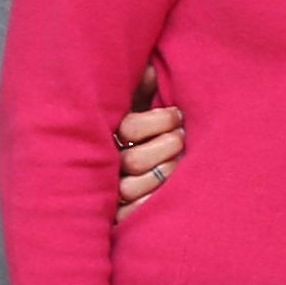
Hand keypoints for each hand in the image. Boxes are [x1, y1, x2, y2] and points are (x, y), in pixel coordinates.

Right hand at [117, 62, 183, 215]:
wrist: (118, 178)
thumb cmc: (135, 134)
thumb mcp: (134, 108)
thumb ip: (139, 91)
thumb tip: (152, 68)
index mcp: (106, 134)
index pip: (130, 128)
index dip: (159, 121)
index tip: (178, 115)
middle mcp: (103, 164)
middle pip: (134, 159)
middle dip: (166, 146)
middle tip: (182, 138)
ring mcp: (108, 191)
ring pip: (133, 187)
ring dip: (165, 172)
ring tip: (181, 160)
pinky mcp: (116, 215)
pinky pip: (133, 214)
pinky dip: (154, 202)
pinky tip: (172, 190)